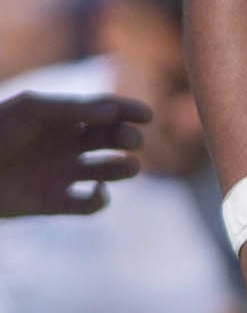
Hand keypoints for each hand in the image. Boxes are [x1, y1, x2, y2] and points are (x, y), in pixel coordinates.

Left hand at [0, 91, 149, 216]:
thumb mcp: (32, 110)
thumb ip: (75, 108)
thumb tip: (115, 112)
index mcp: (63, 118)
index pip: (106, 111)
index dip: (130, 111)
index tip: (147, 116)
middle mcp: (67, 144)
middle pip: (112, 139)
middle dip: (128, 138)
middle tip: (131, 141)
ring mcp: (62, 173)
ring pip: (109, 171)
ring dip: (125, 168)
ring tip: (127, 166)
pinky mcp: (53, 202)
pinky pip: (88, 205)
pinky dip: (99, 200)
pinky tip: (95, 192)